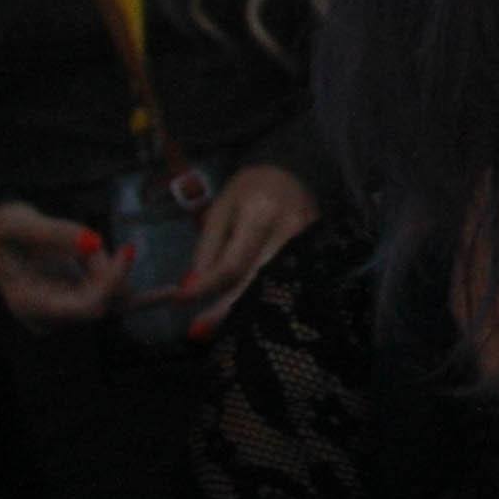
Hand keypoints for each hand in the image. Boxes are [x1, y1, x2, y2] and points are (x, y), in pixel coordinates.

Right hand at [0, 199, 134, 330]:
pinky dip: (127, 283)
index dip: (111, 282)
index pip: (86, 306)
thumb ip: (56, 233)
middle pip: (104, 303)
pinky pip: (113, 299)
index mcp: (31, 304)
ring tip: (86, 247)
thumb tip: (95, 242)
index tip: (129, 249)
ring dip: (111, 268)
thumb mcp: (20, 223)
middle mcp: (49, 317)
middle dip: (113, 271)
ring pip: (111, 298)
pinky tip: (169, 292)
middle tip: (120, 246)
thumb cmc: (3, 229)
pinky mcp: (75, 302)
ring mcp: (63, 313)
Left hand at [179, 165, 318, 340]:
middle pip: (256, 279)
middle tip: (199, 329)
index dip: (206, 284)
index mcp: (262, 214)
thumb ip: (208, 248)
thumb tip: (193, 287)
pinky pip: (286, 278)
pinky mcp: (316, 249)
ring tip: (215, 324)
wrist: (293, 169)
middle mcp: (290, 230)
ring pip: (273, 283)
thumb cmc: (251, 187)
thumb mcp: (221, 209)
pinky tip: (246, 307)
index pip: (233, 262)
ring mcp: (308, 242)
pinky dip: (263, 294)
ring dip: (244, 305)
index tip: (182, 299)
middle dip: (226, 307)